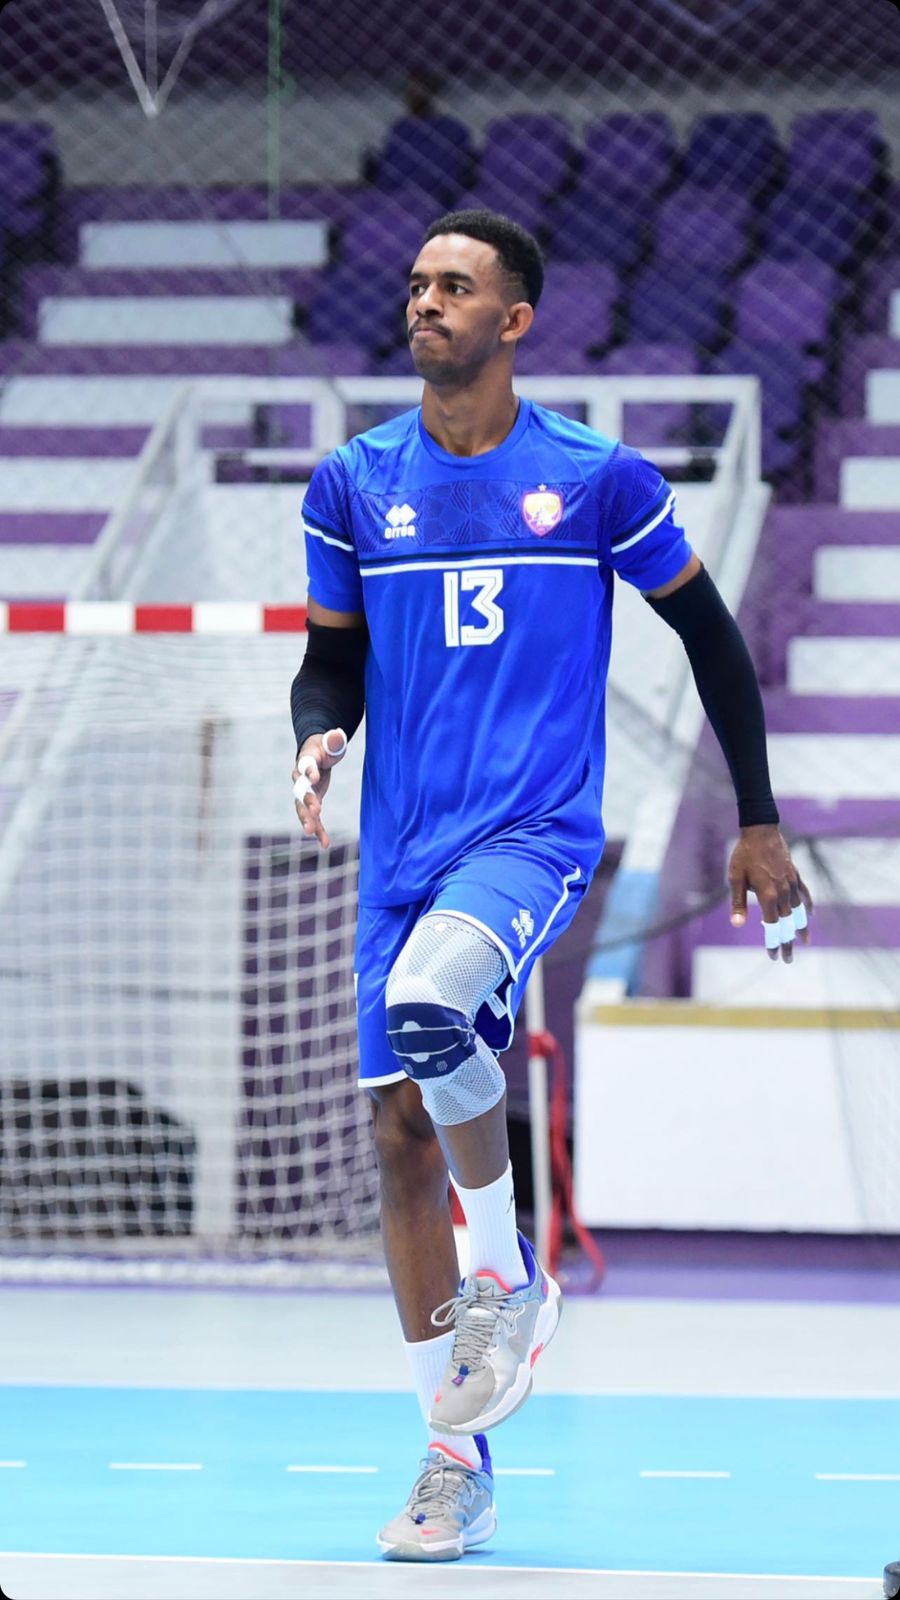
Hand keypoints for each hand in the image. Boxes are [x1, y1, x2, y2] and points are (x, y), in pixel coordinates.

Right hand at [292, 728, 347, 848]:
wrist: (317, 754)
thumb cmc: (325, 746)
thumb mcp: (332, 741)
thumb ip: (333, 740)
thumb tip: (336, 734)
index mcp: (305, 759)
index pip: (305, 765)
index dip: (308, 771)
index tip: (314, 778)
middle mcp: (300, 778)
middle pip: (300, 791)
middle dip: (306, 802)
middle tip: (315, 811)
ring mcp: (305, 792)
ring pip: (302, 808)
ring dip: (308, 820)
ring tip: (313, 833)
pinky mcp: (311, 802)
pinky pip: (313, 818)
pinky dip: (319, 830)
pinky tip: (325, 843)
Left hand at [727, 824, 812, 963]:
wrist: (761, 830)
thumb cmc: (744, 854)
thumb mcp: (735, 878)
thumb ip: (738, 903)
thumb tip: (738, 924)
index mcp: (768, 895)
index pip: (772, 926)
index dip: (773, 942)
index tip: (774, 956)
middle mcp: (783, 892)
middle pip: (787, 923)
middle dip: (788, 942)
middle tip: (788, 959)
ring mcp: (791, 883)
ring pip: (799, 911)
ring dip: (801, 927)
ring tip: (804, 941)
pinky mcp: (795, 875)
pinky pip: (804, 893)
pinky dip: (808, 905)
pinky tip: (810, 914)